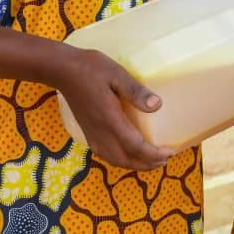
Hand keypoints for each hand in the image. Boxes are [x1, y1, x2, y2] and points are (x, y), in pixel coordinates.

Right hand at [58, 49, 175, 170]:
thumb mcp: (116, 74)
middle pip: (127, 160)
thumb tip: (158, 105)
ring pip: (115, 161)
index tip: (171, 151)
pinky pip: (106, 156)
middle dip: (148, 164)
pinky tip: (129, 154)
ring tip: (152, 160)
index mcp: (110, 120)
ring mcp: (92, 135)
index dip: (154, 154)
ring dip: (136, 165)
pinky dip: (122, 160)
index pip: (135, 147)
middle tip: (166, 159)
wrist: (62, 71)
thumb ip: (136, 91)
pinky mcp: (88, 133)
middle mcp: (100, 133)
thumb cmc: (91, 69)